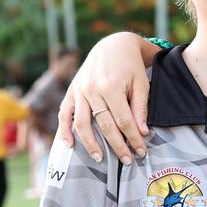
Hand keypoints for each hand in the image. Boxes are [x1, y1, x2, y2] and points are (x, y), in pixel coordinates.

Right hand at [57, 32, 153, 163]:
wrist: (112, 45)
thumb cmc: (131, 66)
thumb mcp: (141, 84)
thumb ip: (140, 108)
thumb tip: (141, 133)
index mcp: (112, 87)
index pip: (123, 121)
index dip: (132, 138)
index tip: (141, 152)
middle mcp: (92, 90)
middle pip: (104, 125)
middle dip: (116, 146)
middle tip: (127, 161)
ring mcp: (79, 91)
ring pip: (82, 123)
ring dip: (90, 144)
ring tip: (100, 159)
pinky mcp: (72, 92)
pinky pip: (65, 114)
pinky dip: (65, 130)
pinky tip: (70, 145)